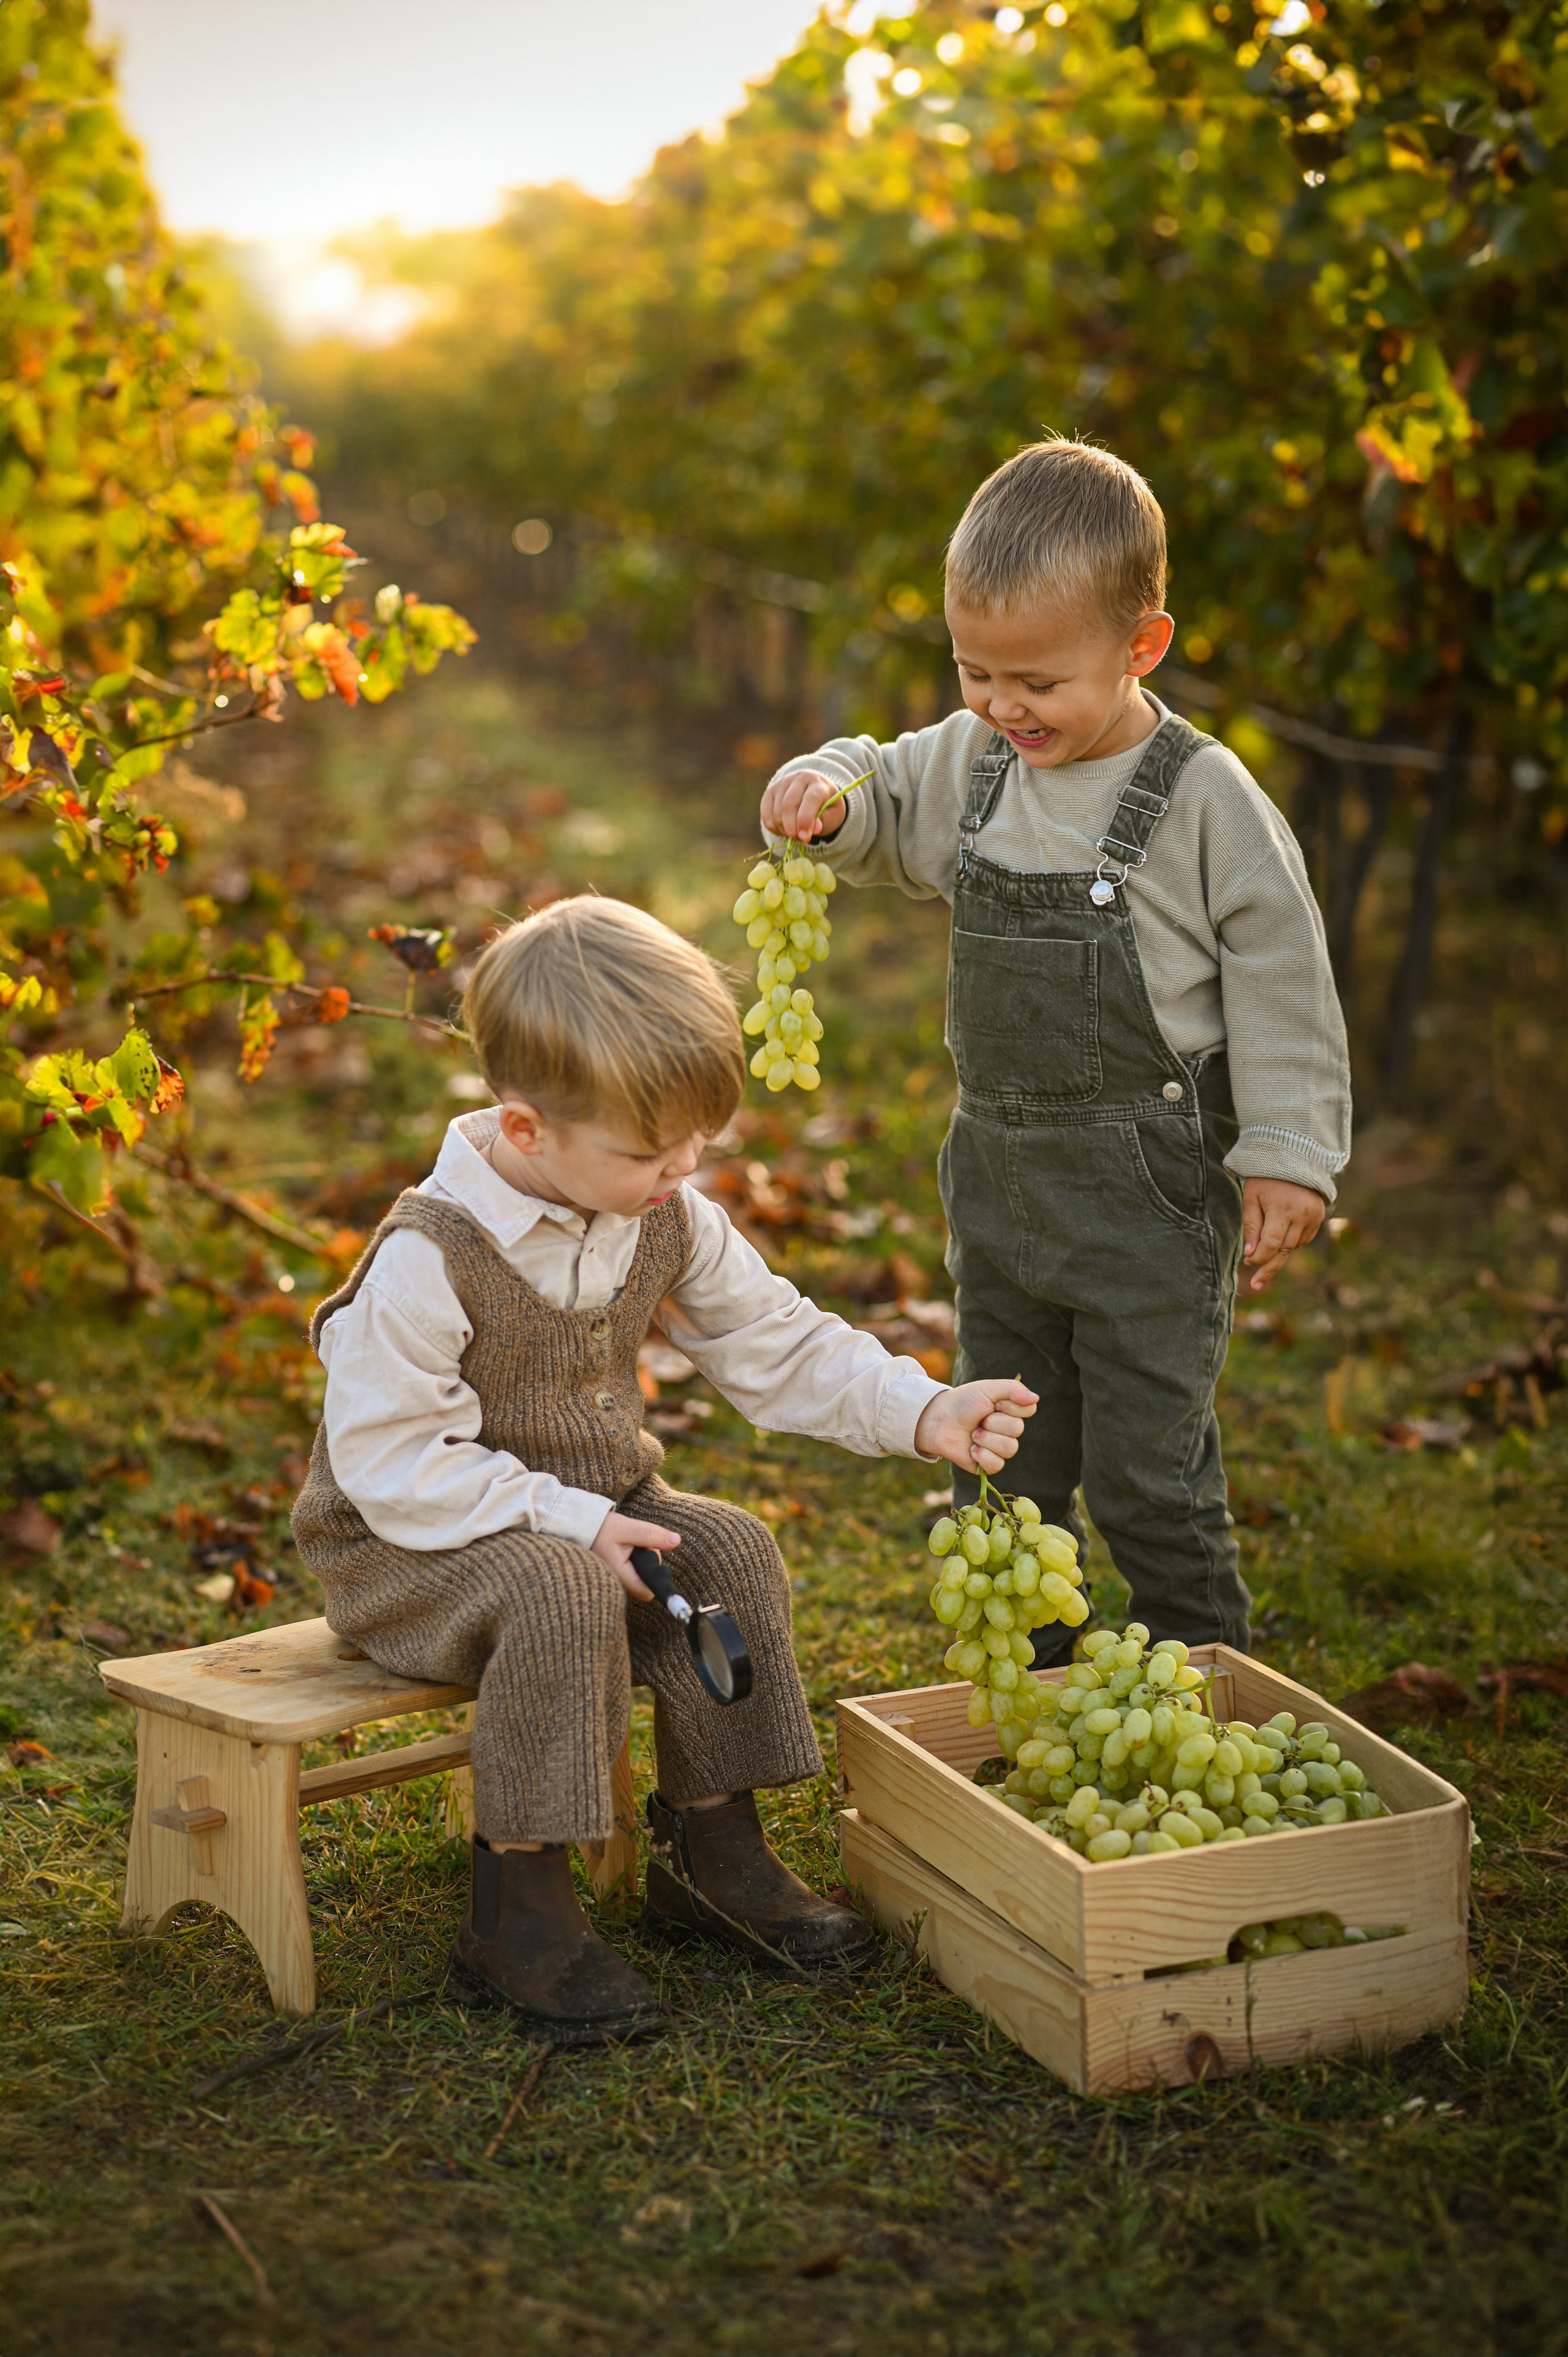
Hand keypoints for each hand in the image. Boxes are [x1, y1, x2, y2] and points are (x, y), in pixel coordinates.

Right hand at [590, 1512, 680, 1600]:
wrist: (583, 1526)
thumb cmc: (604, 1528)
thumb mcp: (629, 1528)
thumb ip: (652, 1535)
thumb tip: (676, 1541)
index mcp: (620, 1575)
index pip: (647, 1592)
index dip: (655, 1577)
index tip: (652, 1557)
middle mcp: (618, 1582)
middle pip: (646, 1584)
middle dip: (648, 1564)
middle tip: (638, 1546)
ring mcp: (617, 1580)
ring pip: (641, 1577)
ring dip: (642, 1561)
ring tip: (629, 1545)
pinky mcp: (617, 1574)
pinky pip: (634, 1572)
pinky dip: (635, 1560)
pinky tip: (626, 1549)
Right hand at [760, 767, 851, 843]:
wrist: (814, 794)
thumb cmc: (826, 807)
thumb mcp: (831, 815)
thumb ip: (823, 821)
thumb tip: (814, 829)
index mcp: (818, 783)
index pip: (810, 799)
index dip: (806, 820)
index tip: (805, 838)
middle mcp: (799, 778)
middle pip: (789, 805)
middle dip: (793, 828)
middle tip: (800, 840)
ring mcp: (782, 783)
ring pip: (776, 812)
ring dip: (784, 830)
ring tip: (796, 834)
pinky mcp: (770, 792)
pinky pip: (766, 815)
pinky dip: (774, 828)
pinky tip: (785, 830)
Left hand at [914, 1379, 1038, 1474]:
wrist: (938, 1421)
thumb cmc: (962, 1402)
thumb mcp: (987, 1388)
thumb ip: (1012, 1389)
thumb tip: (1035, 1398)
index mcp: (1010, 1410)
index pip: (1029, 1410)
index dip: (1010, 1407)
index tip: (993, 1403)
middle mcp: (1007, 1430)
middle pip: (1017, 1429)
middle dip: (993, 1422)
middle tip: (978, 1419)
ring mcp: (998, 1448)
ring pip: (1010, 1448)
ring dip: (986, 1439)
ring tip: (973, 1434)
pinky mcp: (988, 1465)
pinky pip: (998, 1464)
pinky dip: (982, 1455)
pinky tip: (971, 1449)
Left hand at [1241, 1178, 1325, 1292]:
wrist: (1294, 1159)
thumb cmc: (1266, 1179)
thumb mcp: (1251, 1198)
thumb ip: (1251, 1226)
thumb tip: (1250, 1255)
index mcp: (1281, 1209)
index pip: (1271, 1244)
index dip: (1259, 1258)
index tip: (1248, 1264)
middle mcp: (1301, 1215)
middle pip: (1284, 1251)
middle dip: (1268, 1266)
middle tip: (1255, 1283)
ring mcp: (1313, 1217)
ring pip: (1293, 1247)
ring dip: (1278, 1252)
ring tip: (1264, 1248)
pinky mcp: (1319, 1218)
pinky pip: (1303, 1240)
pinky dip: (1291, 1242)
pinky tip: (1282, 1233)